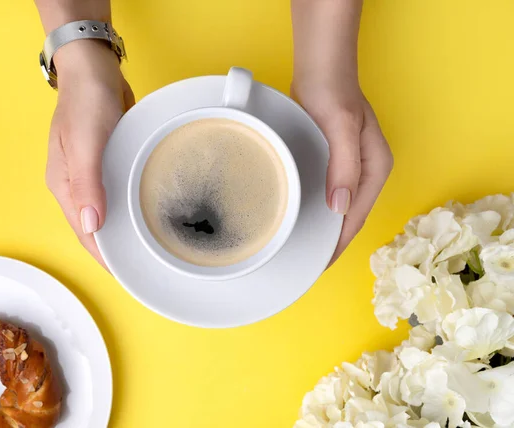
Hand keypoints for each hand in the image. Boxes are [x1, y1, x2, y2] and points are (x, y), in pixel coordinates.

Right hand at [45, 40, 134, 267]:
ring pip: (109, 212)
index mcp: (65, 187)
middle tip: (147, 265)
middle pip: (96, 228)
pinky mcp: (108, 164)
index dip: (105, 257)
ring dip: (125, 230)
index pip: (85, 233)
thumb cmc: (87, 102)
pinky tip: (148, 214)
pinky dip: (130, 208)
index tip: (128, 275)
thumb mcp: (86, 142)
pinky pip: (119, 194)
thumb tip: (92, 225)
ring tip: (151, 247)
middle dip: (117, 250)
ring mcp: (92, 175)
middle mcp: (77, 186)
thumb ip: (87, 183)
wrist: (94, 70)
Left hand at [291, 77, 392, 264]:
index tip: (320, 263)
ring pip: (340, 208)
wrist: (321, 69)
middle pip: (351, 216)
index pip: (357, 216)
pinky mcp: (335, 161)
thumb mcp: (341, 127)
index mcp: (375, 168)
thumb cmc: (332, 92)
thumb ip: (344, 166)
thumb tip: (340, 207)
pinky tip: (303, 218)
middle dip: (333, 242)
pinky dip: (319, 210)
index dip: (339, 242)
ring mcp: (352, 167)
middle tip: (308, 263)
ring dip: (326, 229)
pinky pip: (330, 194)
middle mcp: (366, 171)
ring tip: (304, 249)